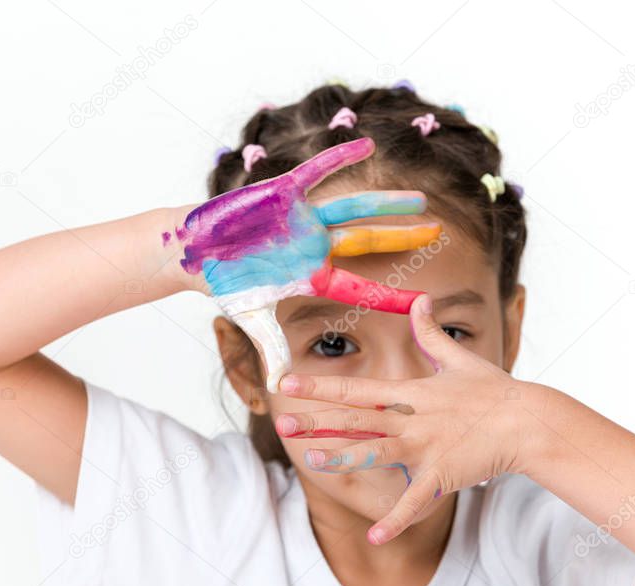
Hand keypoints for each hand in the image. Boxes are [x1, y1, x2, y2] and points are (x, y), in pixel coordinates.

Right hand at [174, 138, 440, 391]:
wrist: (197, 252)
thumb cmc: (224, 285)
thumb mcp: (252, 320)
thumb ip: (271, 350)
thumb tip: (278, 390)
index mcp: (313, 276)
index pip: (362, 288)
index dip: (393, 297)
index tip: (425, 303)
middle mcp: (316, 246)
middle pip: (370, 241)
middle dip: (403, 238)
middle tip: (438, 232)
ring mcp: (303, 219)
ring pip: (353, 209)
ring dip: (385, 204)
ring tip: (418, 198)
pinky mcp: (283, 193)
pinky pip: (317, 173)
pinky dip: (340, 159)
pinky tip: (368, 146)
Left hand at [275, 294, 545, 544]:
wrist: (529, 422)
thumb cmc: (495, 391)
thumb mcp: (460, 358)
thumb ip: (432, 333)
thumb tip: (421, 300)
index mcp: (413, 393)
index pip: (358, 388)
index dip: (322, 385)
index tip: (288, 383)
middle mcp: (413, 419)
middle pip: (357, 419)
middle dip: (317, 421)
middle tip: (281, 423)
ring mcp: (426, 447)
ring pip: (377, 452)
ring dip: (343, 456)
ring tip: (311, 460)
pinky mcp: (443, 474)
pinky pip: (416, 502)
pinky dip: (396, 520)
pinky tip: (375, 537)